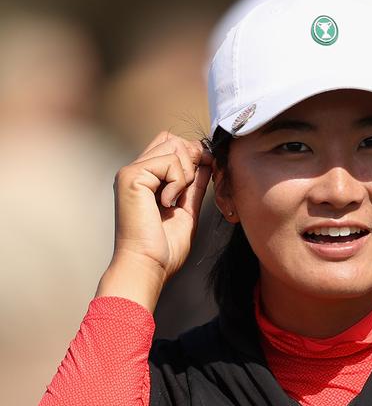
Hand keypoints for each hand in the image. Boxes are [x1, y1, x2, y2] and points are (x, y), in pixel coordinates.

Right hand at [96, 132, 212, 310]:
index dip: (192, 153)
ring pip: (173, 146)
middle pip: (172, 140)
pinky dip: (178, 182)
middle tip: (189, 188)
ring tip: (175, 200)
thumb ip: (194, 186)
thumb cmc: (164, 248)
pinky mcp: (131, 176)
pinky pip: (169, 162)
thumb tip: (206, 162)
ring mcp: (131, 172)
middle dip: (192, 157)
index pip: (170, 145)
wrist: (148, 266)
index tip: (205, 170)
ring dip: (185, 172)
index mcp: (145, 179)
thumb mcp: (187, 210)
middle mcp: (135, 172)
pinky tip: (167, 203)